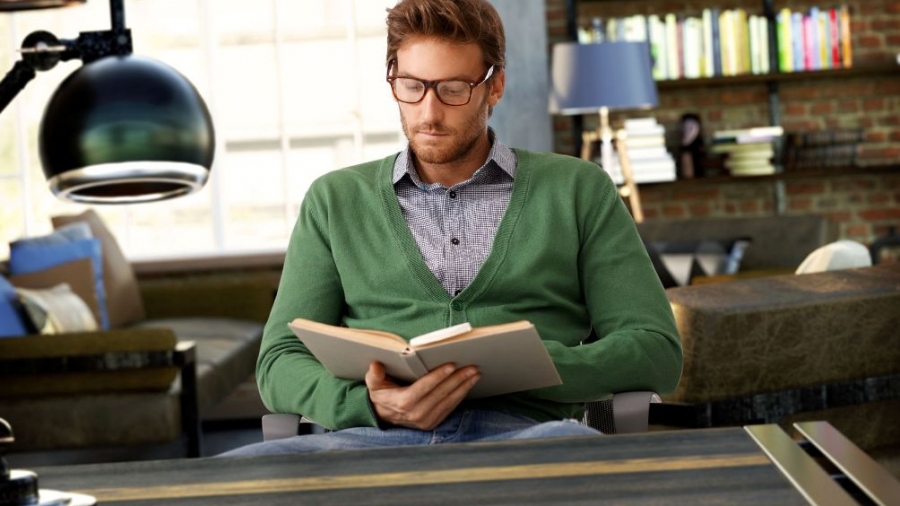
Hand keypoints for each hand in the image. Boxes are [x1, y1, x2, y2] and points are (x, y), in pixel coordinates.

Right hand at [365, 362, 479, 429]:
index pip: (424, 387)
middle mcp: (416, 414)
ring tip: (475, 374)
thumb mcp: (373, 384)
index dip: (438, 376)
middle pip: (441, 394)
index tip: (452, 365)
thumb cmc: (381, 394)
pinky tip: (468, 385)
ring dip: (464, 387)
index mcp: (403, 403)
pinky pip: (450, 408)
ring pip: (449, 401)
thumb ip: (374, 375)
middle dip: (458, 379)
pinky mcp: (433, 423)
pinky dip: (460, 396)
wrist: (383, 415)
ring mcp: (426, 421)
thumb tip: (376, 366)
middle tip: (472, 367)